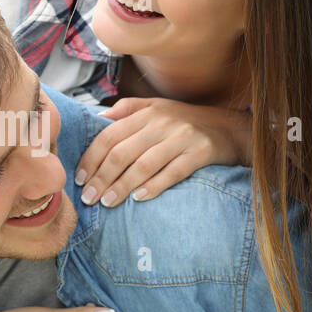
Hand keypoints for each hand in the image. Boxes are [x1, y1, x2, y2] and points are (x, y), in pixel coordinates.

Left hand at [75, 97, 251, 206]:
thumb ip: (127, 110)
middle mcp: (162, 122)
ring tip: (107, 203)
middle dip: (101, 177)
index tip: (80, 179)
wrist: (231, 128)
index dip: (92, 158)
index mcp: (147, 112)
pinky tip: (139, 199)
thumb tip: (97, 119)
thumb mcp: (157, 108)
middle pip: (123, 152)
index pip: (110, 135)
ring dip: (122, 186)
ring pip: (144, 164)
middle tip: (89, 198)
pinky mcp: (201, 152)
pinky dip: (154, 186)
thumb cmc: (186, 122)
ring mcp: (182, 137)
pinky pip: (173, 172)